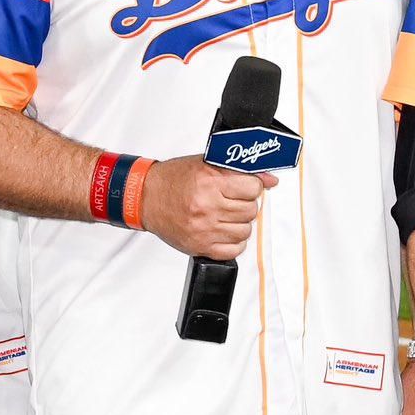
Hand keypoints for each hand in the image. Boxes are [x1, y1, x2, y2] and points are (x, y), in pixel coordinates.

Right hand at [141, 157, 274, 260]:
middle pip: (251, 210)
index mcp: (210, 182)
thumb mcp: (206, 164)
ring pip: (245, 231)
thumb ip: (240, 171)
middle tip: (232, 200)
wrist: (145, 197)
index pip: (253, 188)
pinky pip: (234, 250)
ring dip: (239, 223)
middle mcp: (207, 206)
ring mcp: (204, 229)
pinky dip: (233, 242)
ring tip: (225, 214)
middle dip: (245, 204)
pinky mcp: (200, 246)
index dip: (252, 186)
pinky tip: (223, 230)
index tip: (244, 186)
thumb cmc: (173, 180)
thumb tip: (270, 179)